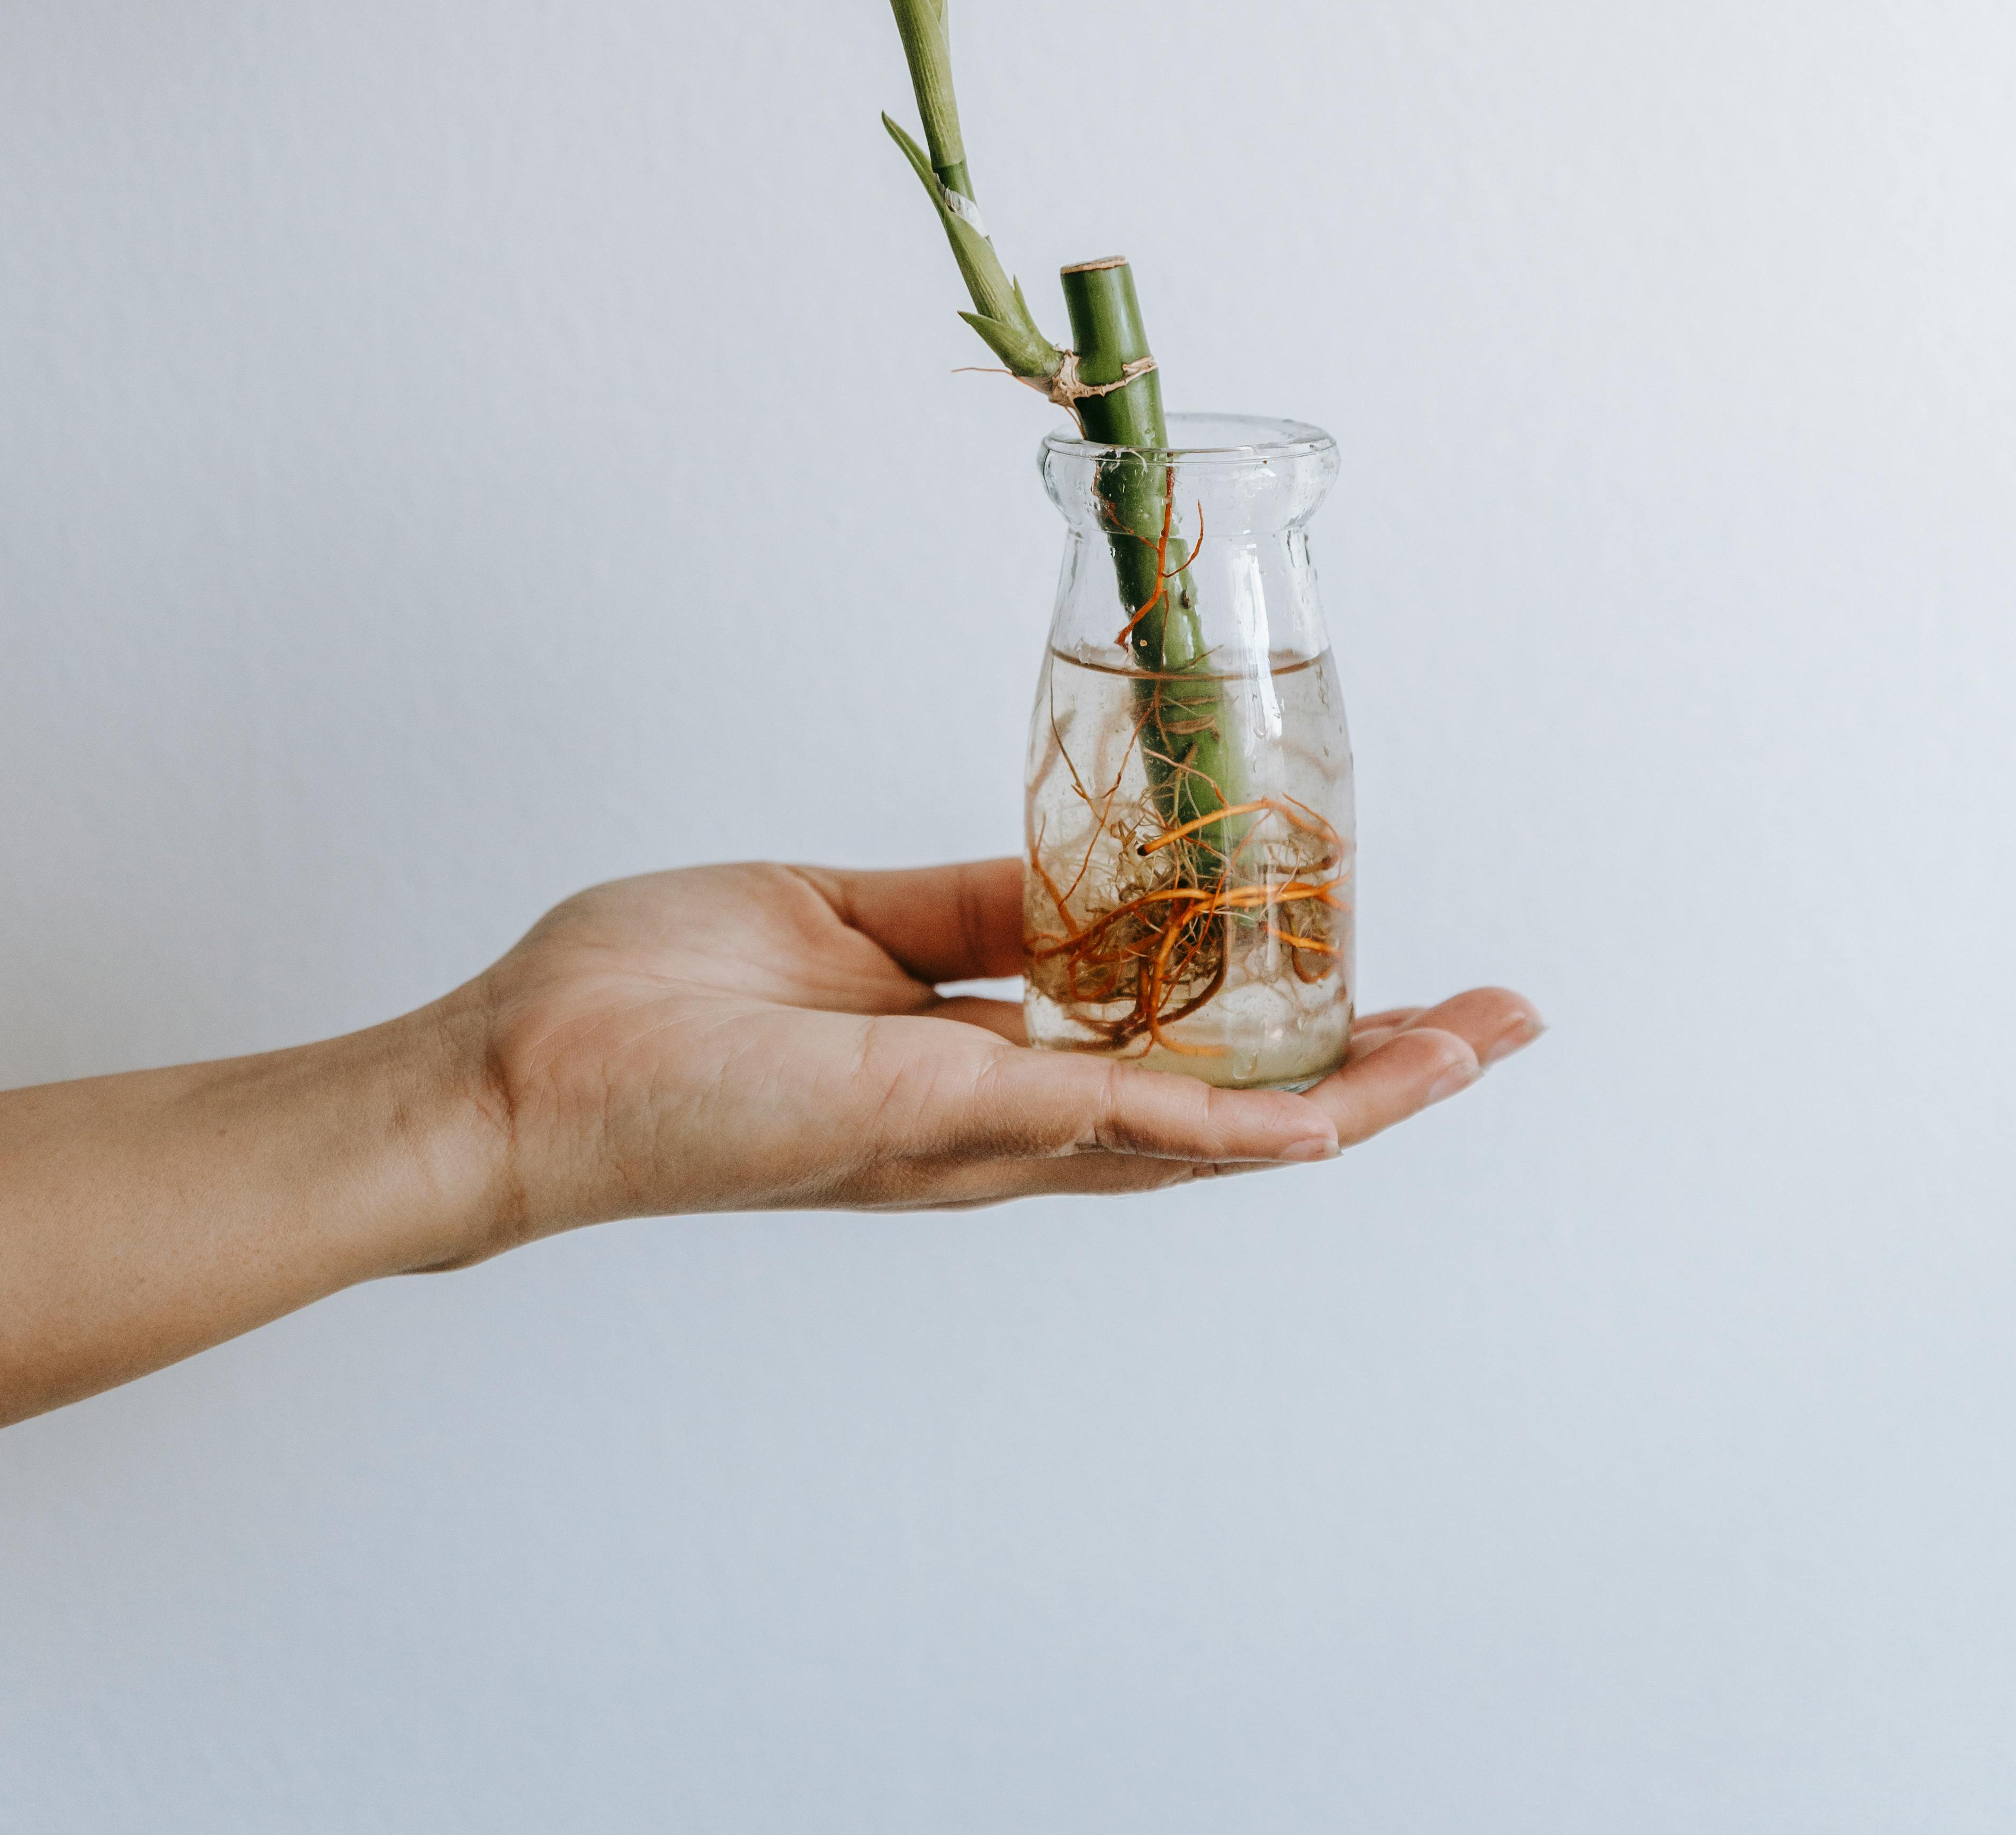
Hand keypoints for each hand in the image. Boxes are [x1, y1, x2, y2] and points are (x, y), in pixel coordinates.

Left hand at [443, 857, 1543, 1239]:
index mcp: (976, 1070)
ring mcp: (972, 1136)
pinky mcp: (930, 1116)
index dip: (1291, 1033)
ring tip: (1460, 1057)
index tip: (1400, 980)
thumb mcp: (840, 916)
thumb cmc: (648, 1004)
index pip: (1172, 1061)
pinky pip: (1103, 1123)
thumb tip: (1072, 880)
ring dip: (1338, 1100)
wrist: (518, 1070)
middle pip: (1222, 1115)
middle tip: (1497, 1026)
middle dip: (1368, 1077)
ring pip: (1195, 1131)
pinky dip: (1220, 1123)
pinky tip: (1317, 1114)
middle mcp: (996, 1127)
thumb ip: (965, 914)